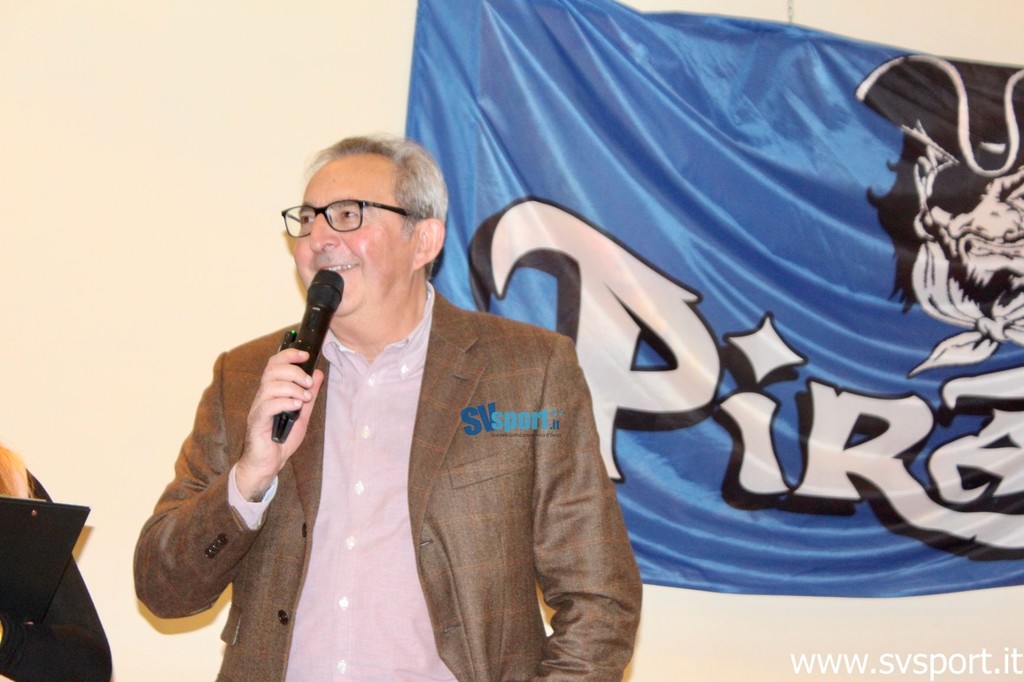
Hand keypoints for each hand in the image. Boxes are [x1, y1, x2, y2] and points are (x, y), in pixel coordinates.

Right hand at [235, 348, 324, 500]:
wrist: (267, 464)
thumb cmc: (280, 440)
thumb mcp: (302, 414)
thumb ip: (309, 395)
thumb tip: (318, 373)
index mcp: (272, 391)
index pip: (275, 363)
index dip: (289, 355)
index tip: (306, 355)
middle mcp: (262, 396)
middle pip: (272, 370)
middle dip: (294, 371)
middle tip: (308, 383)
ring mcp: (258, 408)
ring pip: (270, 385)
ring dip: (292, 387)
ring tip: (304, 399)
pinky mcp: (257, 422)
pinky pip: (268, 405)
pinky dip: (285, 402)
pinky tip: (296, 407)